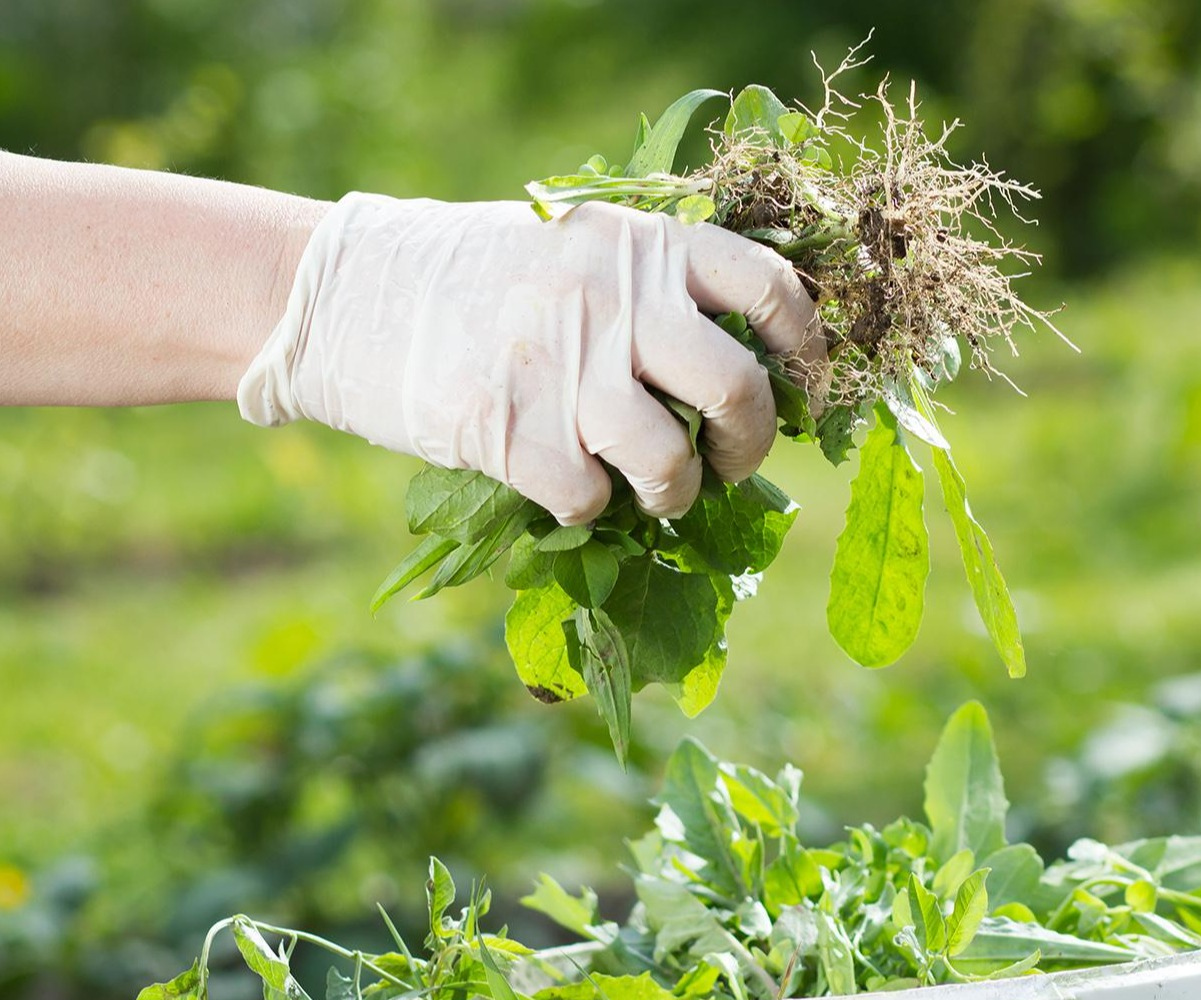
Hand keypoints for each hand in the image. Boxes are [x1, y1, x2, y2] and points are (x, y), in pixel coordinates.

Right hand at [238, 193, 826, 522]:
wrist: (347, 294)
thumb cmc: (476, 278)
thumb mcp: (574, 245)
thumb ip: (652, 288)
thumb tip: (747, 365)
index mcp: (641, 245)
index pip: (768, 287)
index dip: (807, 345)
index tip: (806, 386)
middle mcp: (615, 301)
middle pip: (738, 389)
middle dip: (751, 442)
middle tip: (730, 459)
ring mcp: (564, 368)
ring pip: (670, 463)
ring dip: (674, 494)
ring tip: (654, 491)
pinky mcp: (511, 433)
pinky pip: (590, 500)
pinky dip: (589, 508)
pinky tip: (567, 487)